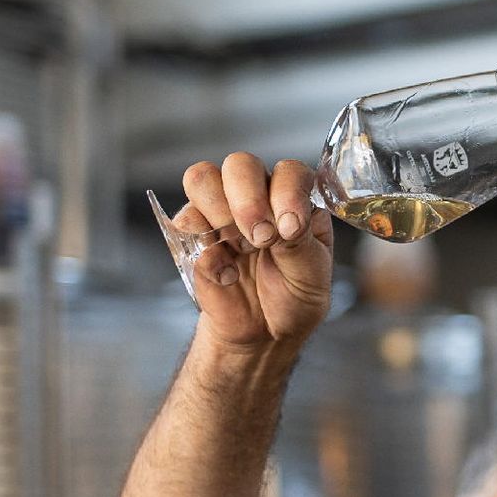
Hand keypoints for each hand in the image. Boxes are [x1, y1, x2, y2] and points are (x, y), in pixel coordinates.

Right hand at [171, 152, 333, 347]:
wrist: (263, 332)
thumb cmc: (295, 297)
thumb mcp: (311, 276)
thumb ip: (301, 246)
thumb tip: (285, 222)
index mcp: (294, 200)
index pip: (289, 172)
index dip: (287, 193)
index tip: (290, 229)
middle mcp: (257, 197)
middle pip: (239, 164)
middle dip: (248, 200)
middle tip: (261, 238)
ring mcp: (221, 212)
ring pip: (201, 178)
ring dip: (220, 213)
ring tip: (241, 249)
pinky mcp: (194, 235)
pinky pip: (185, 223)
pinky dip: (206, 251)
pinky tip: (228, 275)